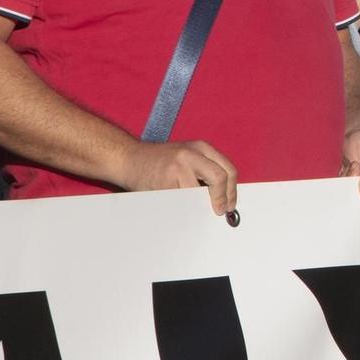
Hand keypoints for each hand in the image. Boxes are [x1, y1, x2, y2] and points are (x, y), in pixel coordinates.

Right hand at [116, 139, 237, 216]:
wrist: (128, 158)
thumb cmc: (160, 161)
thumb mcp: (188, 157)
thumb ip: (206, 170)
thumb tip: (225, 197)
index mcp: (201, 148)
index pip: (228, 170)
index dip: (231, 190)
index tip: (230, 205)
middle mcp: (191, 154)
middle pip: (219, 178)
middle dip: (222, 198)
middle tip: (220, 211)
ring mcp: (177, 168)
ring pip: (199, 193)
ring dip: (200, 206)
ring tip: (195, 210)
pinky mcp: (163, 182)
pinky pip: (181, 202)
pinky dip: (184, 209)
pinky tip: (180, 208)